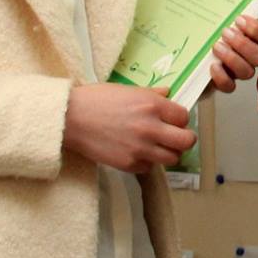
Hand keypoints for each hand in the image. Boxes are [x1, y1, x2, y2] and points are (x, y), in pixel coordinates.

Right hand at [62, 83, 195, 173]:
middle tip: (174, 137)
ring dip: (168, 153)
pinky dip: (146, 162)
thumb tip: (168, 93)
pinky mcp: (129, 164)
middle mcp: (151, 127)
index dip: (180, 119)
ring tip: (156, 147)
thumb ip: (152, 94)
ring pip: (172, 158)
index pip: (184, 117)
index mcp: (152, 105)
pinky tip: (136, 152)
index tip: (172, 120)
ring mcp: (141, 148)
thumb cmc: (96, 99)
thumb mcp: (128, 90)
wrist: (71, 118)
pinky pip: (149, 167)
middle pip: (186, 141)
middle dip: (184, 139)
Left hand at [206, 14, 257, 93]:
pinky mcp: (224, 84)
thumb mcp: (215, 19)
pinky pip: (230, 86)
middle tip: (225, 33)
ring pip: (247, 72)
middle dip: (243, 44)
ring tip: (216, 47)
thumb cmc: (206, 33)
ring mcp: (237, 72)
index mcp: (251, 39)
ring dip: (233, 58)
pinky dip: (222, 76)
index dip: (257, 29)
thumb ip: (224, 12)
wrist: (189, 55)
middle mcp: (248, 57)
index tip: (239, 20)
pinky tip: (213, 66)